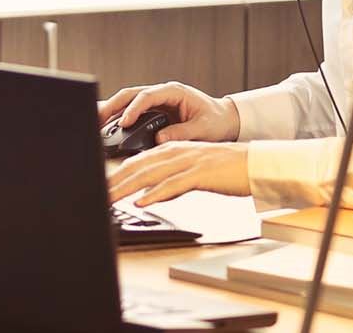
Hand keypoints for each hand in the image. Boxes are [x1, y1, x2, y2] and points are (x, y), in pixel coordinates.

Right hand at [96, 81, 241, 144]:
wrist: (224, 120)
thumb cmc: (216, 121)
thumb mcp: (203, 129)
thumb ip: (182, 133)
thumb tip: (159, 139)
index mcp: (173, 92)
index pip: (147, 96)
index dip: (133, 109)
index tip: (124, 123)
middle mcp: (161, 93)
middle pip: (130, 95)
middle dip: (112, 105)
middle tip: (97, 119)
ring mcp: (156, 101)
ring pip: (127, 101)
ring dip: (111, 111)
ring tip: (96, 123)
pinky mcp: (153, 111)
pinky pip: (131, 111)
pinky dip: (118, 118)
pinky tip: (107, 128)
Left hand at [108, 141, 250, 206]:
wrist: (256, 164)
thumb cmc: (227, 170)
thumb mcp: (193, 173)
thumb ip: (171, 181)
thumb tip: (150, 195)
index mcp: (173, 150)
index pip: (136, 162)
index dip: (116, 175)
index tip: (100, 187)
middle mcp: (176, 152)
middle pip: (137, 167)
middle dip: (113, 182)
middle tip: (95, 195)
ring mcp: (188, 161)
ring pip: (150, 174)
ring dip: (126, 188)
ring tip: (109, 199)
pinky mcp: (201, 173)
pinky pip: (174, 184)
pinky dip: (155, 193)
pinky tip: (142, 201)